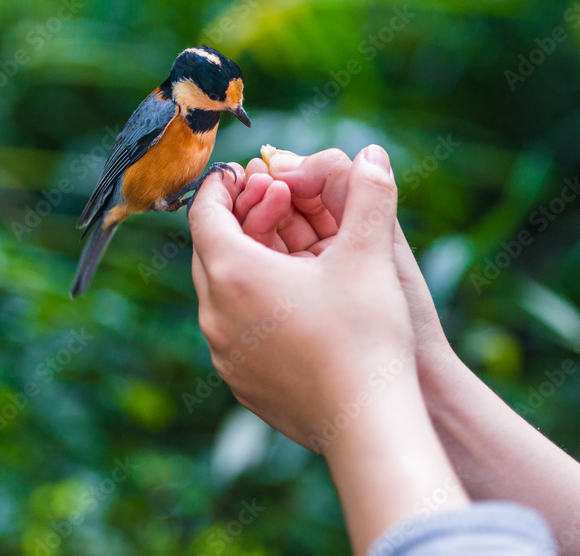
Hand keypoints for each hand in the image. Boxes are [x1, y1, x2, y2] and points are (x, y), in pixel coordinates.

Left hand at [189, 145, 467, 554]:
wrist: (367, 425)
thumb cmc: (364, 337)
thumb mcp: (370, 255)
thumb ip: (370, 195)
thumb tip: (374, 154)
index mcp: (233, 274)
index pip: (205, 212)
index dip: (224, 186)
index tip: (248, 174)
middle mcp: (216, 315)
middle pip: (210, 251)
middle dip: (241, 220)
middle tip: (276, 204)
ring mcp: (225, 355)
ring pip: (221, 293)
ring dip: (247, 264)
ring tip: (290, 254)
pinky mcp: (242, 385)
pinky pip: (235, 330)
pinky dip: (253, 305)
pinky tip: (294, 304)